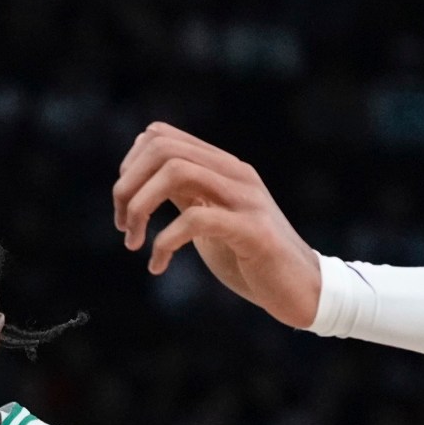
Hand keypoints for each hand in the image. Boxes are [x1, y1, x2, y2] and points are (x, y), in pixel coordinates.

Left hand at [113, 123, 322, 328]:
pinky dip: (164, 242)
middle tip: (123, 226)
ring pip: (177, 172)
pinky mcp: (253, 230)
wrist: (301, 289)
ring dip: (140, 208)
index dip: (129, 166)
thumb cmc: (250, 258)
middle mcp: (234, 173)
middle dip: (128, 186)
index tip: (123, 207)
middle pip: (163, 148)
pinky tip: (158, 265)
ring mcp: (246, 198)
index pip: (160, 135)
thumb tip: (140, 183)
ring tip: (134, 242)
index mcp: (222, 166)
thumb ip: (185, 195)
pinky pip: (196, 219)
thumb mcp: (209, 218)